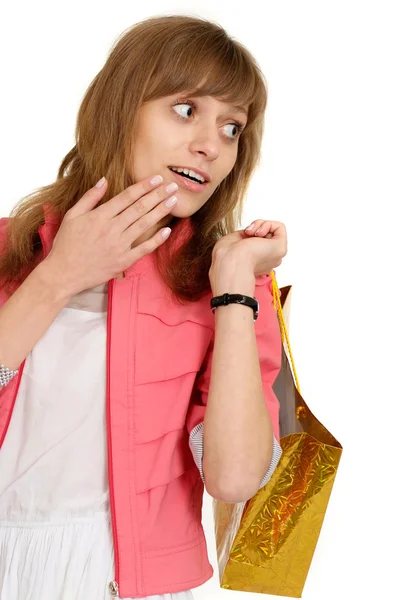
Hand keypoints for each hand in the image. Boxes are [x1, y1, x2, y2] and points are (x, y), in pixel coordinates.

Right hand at [44, 175, 178, 296]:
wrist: (63, 273)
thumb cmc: (66, 244)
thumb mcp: (72, 216)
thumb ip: (90, 197)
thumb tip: (104, 179)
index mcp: (99, 216)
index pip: (126, 197)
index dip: (143, 186)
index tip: (157, 178)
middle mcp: (111, 229)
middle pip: (139, 208)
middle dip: (157, 195)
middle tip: (172, 186)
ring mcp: (119, 246)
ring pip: (144, 225)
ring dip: (160, 211)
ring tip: (173, 201)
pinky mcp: (123, 261)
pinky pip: (144, 249)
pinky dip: (157, 240)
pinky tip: (167, 230)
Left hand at [211, 220, 286, 277]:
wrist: (232, 263)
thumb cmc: (227, 256)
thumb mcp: (231, 241)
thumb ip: (243, 237)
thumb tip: (252, 233)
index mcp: (253, 263)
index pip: (257, 244)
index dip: (249, 235)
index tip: (240, 236)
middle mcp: (266, 262)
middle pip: (266, 237)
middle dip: (256, 229)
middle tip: (247, 232)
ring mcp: (275, 256)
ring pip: (273, 232)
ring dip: (260, 225)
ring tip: (251, 232)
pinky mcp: (281, 249)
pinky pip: (279, 228)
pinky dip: (268, 224)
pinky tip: (258, 232)